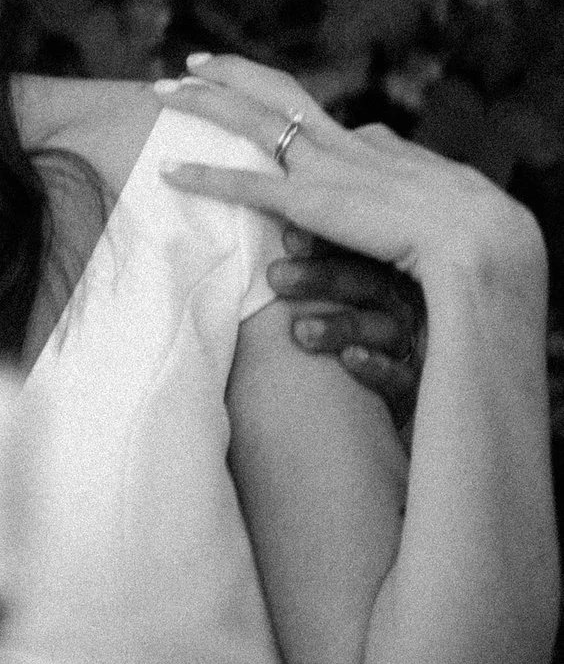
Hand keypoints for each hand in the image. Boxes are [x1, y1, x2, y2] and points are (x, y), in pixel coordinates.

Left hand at [152, 52, 543, 287]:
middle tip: (191, 63)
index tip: (248, 85)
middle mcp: (343, 146)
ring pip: (252, 119)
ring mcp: (325, 171)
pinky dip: (203, 175)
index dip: (275, 94)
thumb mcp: (438, 191)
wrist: (483, 239)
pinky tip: (168, 171)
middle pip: (277, 93)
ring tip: (161, 91)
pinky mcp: (312, 203)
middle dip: (232, 74)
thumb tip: (382, 147)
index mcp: (371, 147)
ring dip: (203, 103)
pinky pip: (245, 184)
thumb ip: (401, 171)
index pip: (315, 110)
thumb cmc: (472, 226)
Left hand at [269, 225, 424, 429]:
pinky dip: (377, 366)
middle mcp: (391, 307)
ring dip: (342, 324)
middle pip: (365, 282)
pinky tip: (350, 360)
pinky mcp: (414, 389)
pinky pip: (403, 375)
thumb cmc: (307, 351)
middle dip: (321, 277)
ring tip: (301, 332)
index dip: (321, 242)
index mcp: (366, 279)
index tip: (288, 239)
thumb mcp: (298, 309)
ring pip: (383, 327)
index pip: (349, 251)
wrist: (332, 424)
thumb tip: (249, 240)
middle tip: (276, 277)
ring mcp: (407, 347)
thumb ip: (284, 277)